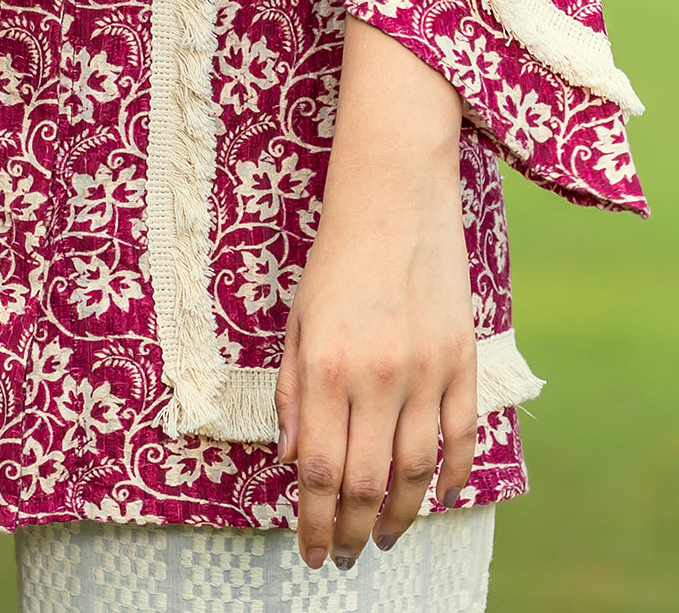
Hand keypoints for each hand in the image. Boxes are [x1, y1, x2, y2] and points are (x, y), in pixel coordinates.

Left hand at [273, 15, 476, 569]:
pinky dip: (454, 474)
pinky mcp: (461, 357)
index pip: (320, 471)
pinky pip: (462, 432)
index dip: (314, 523)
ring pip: (416, 469)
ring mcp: (427, 369)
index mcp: (327, 366)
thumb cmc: (336, 257)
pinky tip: (440, 496)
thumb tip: (291, 457)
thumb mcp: (297, 319)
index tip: (312, 551)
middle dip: (352, 531)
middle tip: (345, 555)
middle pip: (367, 482)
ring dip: (399, 514)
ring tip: (383, 536)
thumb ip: (293, 390)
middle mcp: (378, 376)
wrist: (395, 198)